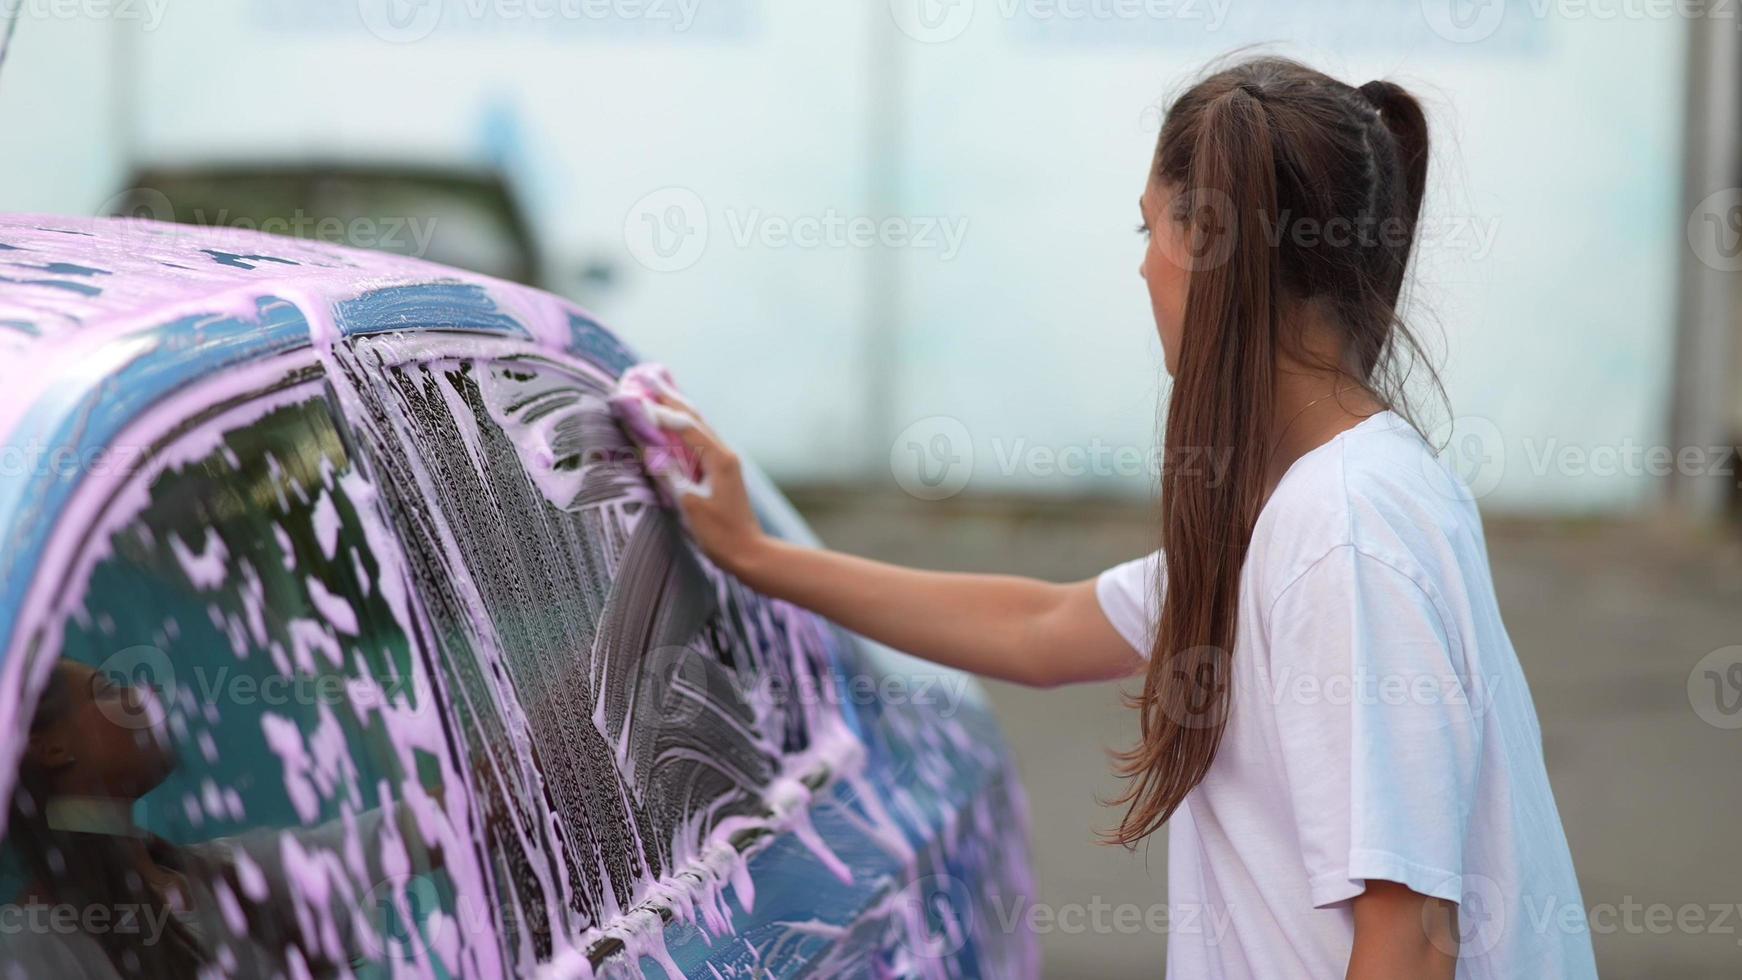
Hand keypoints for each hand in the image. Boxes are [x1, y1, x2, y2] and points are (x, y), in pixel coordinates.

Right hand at [651, 395, 770, 576]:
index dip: (660, 411)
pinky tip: (673, 424)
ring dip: (676, 409)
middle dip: (670, 398)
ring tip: (658, 390)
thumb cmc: (720, 534)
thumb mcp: (688, 504)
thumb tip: (647, 448)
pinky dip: (682, 428)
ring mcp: (723, 462)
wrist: (748, 553)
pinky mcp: (719, 472)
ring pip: (697, 427)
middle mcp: (723, 454)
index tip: (637, 396)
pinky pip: (698, 442)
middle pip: (693, 418)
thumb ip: (668, 474)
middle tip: (647, 377)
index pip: (685, 425)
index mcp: (718, 458)